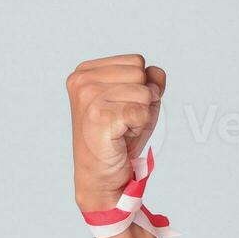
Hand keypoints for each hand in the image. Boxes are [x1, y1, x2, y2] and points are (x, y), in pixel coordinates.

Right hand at [66, 53, 165, 212]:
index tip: (121, 108)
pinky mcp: (99, 116)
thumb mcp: (139, 101)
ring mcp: (88, 97)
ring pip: (144, 92)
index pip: (136, 61)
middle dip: (142, 99)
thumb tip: (156, 72)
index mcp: (86, 71)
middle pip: (141, 73)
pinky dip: (139, 127)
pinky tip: (120, 137)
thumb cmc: (119, 139)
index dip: (139, 87)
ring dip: (141, 114)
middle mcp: (82, 80)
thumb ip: (150, 80)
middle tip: (123, 121)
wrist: (102, 176)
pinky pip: (142, 112)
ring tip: (121, 129)